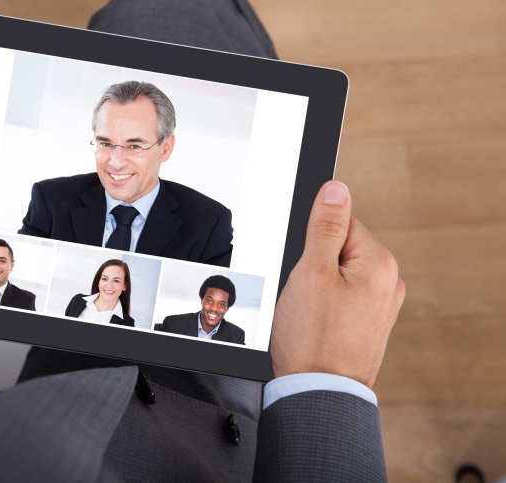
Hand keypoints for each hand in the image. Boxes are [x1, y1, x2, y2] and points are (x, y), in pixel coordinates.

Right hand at [270, 180, 405, 388]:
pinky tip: (317, 324)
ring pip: (337, 275)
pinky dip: (326, 305)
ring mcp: (381, 305)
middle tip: (305, 293)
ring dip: (318, 287)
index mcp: (379, 263)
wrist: (317, 392)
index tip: (304, 268)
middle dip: (314, 265)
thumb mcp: (312, 271)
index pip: (340, 223)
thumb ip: (325, 226)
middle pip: (339, 249)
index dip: (312, 243)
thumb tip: (336, 189)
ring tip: (310, 313)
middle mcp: (388, 282)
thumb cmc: (313, 339)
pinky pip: (342, 298)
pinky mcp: (369, 323)